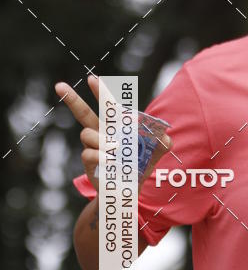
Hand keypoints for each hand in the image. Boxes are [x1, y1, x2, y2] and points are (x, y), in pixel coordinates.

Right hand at [54, 75, 171, 190]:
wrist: (128, 190)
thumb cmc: (140, 166)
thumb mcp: (157, 152)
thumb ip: (163, 141)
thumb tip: (166, 136)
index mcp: (117, 126)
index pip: (107, 106)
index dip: (100, 92)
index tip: (92, 79)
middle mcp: (101, 134)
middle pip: (83, 114)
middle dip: (72, 99)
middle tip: (59, 85)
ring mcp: (93, 148)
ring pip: (86, 134)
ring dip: (102, 140)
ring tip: (116, 150)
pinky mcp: (89, 162)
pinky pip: (89, 153)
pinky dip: (100, 156)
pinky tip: (110, 161)